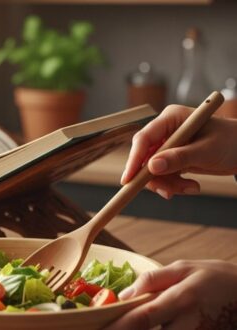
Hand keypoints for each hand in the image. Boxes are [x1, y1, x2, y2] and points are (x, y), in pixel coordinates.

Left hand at [104, 260, 236, 329]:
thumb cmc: (214, 278)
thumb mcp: (184, 268)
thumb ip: (152, 280)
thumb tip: (123, 295)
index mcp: (181, 300)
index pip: (143, 318)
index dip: (118, 326)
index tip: (99, 328)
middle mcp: (188, 324)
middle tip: (106, 327)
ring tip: (119, 325)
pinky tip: (143, 326)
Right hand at [121, 105, 236, 198]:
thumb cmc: (232, 142)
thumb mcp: (206, 151)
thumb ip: (179, 158)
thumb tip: (151, 167)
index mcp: (171, 118)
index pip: (144, 139)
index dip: (134, 159)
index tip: (128, 179)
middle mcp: (165, 130)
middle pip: (144, 157)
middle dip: (156, 177)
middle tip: (169, 192)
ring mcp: (168, 145)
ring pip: (152, 170)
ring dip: (168, 184)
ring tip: (191, 188)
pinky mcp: (172, 158)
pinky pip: (163, 175)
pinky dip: (174, 185)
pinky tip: (192, 186)